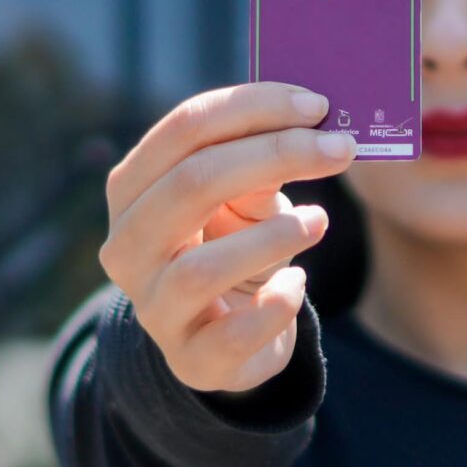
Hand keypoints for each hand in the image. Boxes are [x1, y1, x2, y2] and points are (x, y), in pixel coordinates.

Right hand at [96, 81, 358, 394]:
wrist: (229, 338)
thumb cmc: (235, 248)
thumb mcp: (242, 199)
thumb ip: (260, 163)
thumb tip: (311, 127)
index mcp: (132, 189)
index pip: (184, 130)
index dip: (253, 108)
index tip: (316, 105)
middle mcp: (128, 246)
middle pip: (191, 183)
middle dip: (275, 156)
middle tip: (339, 150)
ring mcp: (153, 308)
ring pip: (202, 269)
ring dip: (273, 238)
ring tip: (319, 222)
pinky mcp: (191, 360)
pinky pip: (233, 334)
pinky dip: (275, 305)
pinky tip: (296, 286)